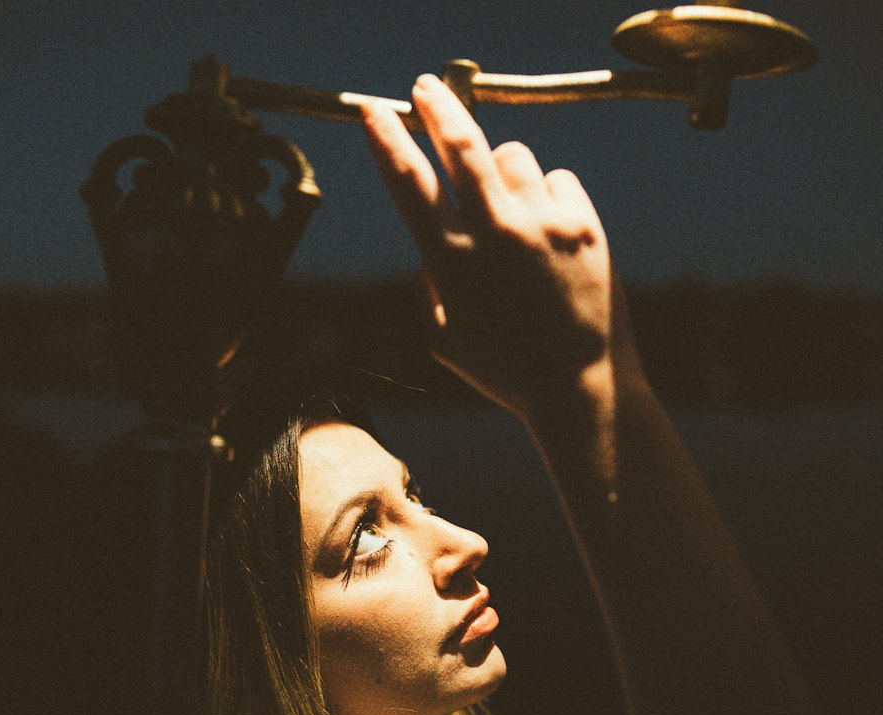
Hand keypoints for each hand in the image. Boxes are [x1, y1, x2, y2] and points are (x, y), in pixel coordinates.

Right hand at [362, 75, 622, 422]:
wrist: (579, 385)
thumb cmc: (506, 371)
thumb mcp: (445, 343)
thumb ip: (427, 290)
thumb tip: (426, 248)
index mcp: (451, 265)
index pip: (409, 184)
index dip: (386, 139)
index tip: (375, 110)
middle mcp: (494, 235)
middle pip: (460, 143)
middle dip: (438, 106)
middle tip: (427, 87)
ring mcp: (541, 225)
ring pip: (513, 155)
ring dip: (503, 170)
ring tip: (511, 213)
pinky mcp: (582, 223)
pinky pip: (557, 179)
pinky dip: (547, 198)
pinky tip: (549, 237)